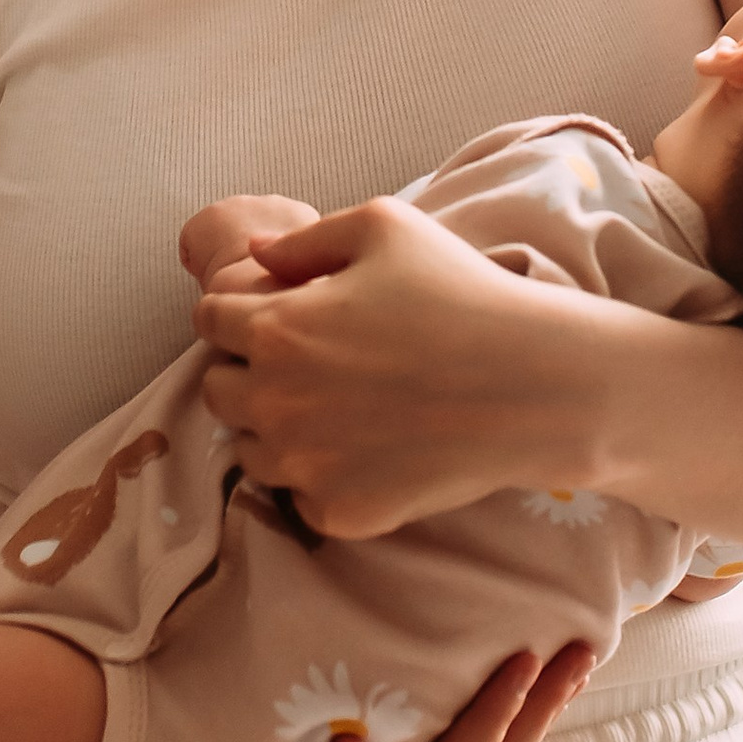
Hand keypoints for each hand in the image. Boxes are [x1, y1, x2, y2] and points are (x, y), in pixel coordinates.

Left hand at [193, 198, 589, 535]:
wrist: (532, 385)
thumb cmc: (462, 293)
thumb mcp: (385, 228)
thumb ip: (306, 240)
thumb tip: (256, 253)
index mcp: (275, 329)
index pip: (209, 319)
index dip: (241, 309)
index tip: (281, 312)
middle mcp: (274, 402)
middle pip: (219, 390)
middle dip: (249, 370)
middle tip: (308, 363)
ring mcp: (304, 466)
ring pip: (250, 450)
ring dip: (275, 428)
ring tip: (336, 407)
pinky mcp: (340, 513)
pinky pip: (301, 498)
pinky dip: (321, 477)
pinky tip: (366, 448)